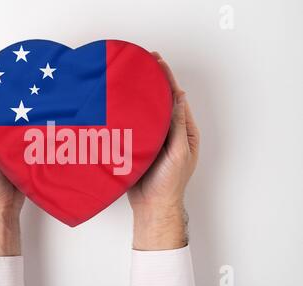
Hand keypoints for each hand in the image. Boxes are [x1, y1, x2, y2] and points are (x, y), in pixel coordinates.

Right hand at [128, 53, 199, 250]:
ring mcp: (154, 138)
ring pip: (146, 112)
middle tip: (142, 63)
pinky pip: (134, 125)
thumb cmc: (170, 183)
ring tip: (130, 78)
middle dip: (152, 82)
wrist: (153, 205)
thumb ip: (176, 126)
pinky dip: (129, 113)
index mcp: (184, 131)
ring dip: (139, 96)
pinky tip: (120, 104)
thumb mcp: (178, 152)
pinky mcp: (139, 146)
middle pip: (161, 101)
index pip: (175, 99)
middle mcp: (169, 132)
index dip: (167, 79)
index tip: (157, 62)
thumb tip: (178, 97)